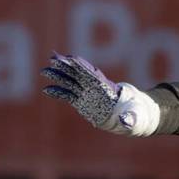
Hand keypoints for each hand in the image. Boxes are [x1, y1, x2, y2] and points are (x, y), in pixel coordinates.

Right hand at [40, 53, 159, 135]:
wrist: (129, 118)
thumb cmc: (134, 114)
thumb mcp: (133, 117)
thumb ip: (128, 118)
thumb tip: (126, 121)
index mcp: (107, 89)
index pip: (92, 75)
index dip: (82, 67)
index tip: (71, 58)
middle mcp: (95, 89)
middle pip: (79, 74)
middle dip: (67, 66)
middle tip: (54, 57)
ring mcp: (88, 94)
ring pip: (71, 82)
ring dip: (59, 76)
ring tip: (44, 71)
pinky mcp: (82, 102)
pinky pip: (68, 95)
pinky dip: (58, 92)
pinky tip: (46, 89)